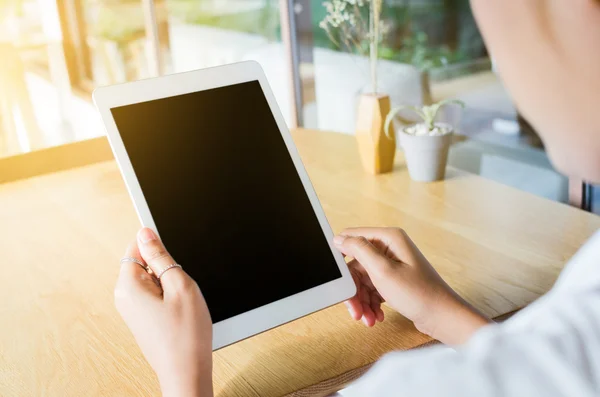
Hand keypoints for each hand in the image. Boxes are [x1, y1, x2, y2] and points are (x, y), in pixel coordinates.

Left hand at [115, 228, 212, 396]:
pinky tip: (180, 313)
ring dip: (170, 284)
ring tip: (182, 303)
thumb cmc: (186, 335)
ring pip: (152, 280)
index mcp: (128, 286)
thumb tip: (145, 233)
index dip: (157, 246)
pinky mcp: (142, 319)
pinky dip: (169, 298)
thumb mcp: (180, 285)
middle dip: (166, 268)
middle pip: (144, 263)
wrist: (187, 372)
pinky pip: (154, 295)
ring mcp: (132, 310)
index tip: (174, 258)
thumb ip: (160, 256)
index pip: (135, 246)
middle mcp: (124, 297)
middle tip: (182, 286)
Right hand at [333, 227, 490, 344]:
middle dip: (354, 290)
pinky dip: (372, 303)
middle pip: (356, 265)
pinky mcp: (394, 279)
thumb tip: (339, 239)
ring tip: (369, 318)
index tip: (337, 279)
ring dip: (363, 301)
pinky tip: (376, 316)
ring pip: (364, 280)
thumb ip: (359, 250)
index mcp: (389, 238)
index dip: (341, 258)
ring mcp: (392, 264)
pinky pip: (373, 288)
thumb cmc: (419, 294)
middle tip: (355, 310)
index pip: (352, 238)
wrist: (442, 317)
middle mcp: (390, 248)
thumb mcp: (383, 271)